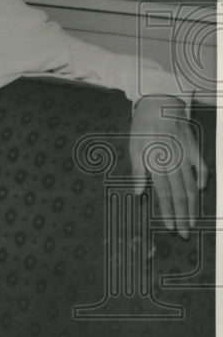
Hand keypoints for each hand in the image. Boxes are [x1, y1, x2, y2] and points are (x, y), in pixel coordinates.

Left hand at [129, 95, 208, 238]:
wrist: (160, 103)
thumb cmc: (143, 127)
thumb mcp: (134, 148)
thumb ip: (138, 172)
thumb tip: (139, 193)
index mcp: (157, 164)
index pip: (165, 195)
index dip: (169, 213)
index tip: (173, 228)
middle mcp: (174, 163)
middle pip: (180, 195)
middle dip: (183, 216)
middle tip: (186, 233)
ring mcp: (186, 156)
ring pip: (191, 186)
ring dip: (192, 205)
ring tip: (193, 221)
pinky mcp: (194, 148)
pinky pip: (201, 168)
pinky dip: (201, 180)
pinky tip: (200, 190)